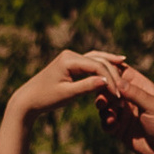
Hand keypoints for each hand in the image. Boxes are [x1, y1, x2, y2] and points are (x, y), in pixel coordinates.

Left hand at [12, 48, 127, 120]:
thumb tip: (106, 82)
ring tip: (124, 64)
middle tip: (123, 89)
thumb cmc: (46, 98)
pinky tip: (113, 62)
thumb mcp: (67, 94)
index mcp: (68, 59)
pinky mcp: (70, 63)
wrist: (28, 99)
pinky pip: (90, 62)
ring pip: (96, 58)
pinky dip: (101, 64)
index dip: (110, 80)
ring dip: (109, 64)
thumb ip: (86, 86)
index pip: (96, 67)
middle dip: (112, 74)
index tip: (117, 95)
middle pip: (98, 61)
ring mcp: (70, 57)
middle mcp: (70, 54)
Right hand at [97, 60, 153, 153]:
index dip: (108, 70)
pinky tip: (114, 127)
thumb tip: (116, 81)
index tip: (100, 76)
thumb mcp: (153, 106)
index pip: (119, 70)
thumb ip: (135, 94)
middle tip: (103, 102)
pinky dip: (106, 123)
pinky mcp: (119, 127)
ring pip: (103, 105)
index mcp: (139, 85)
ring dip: (104, 109)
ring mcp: (123, 112)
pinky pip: (105, 122)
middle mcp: (129, 97)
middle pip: (107, 87)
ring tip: (111, 116)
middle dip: (102, 93)